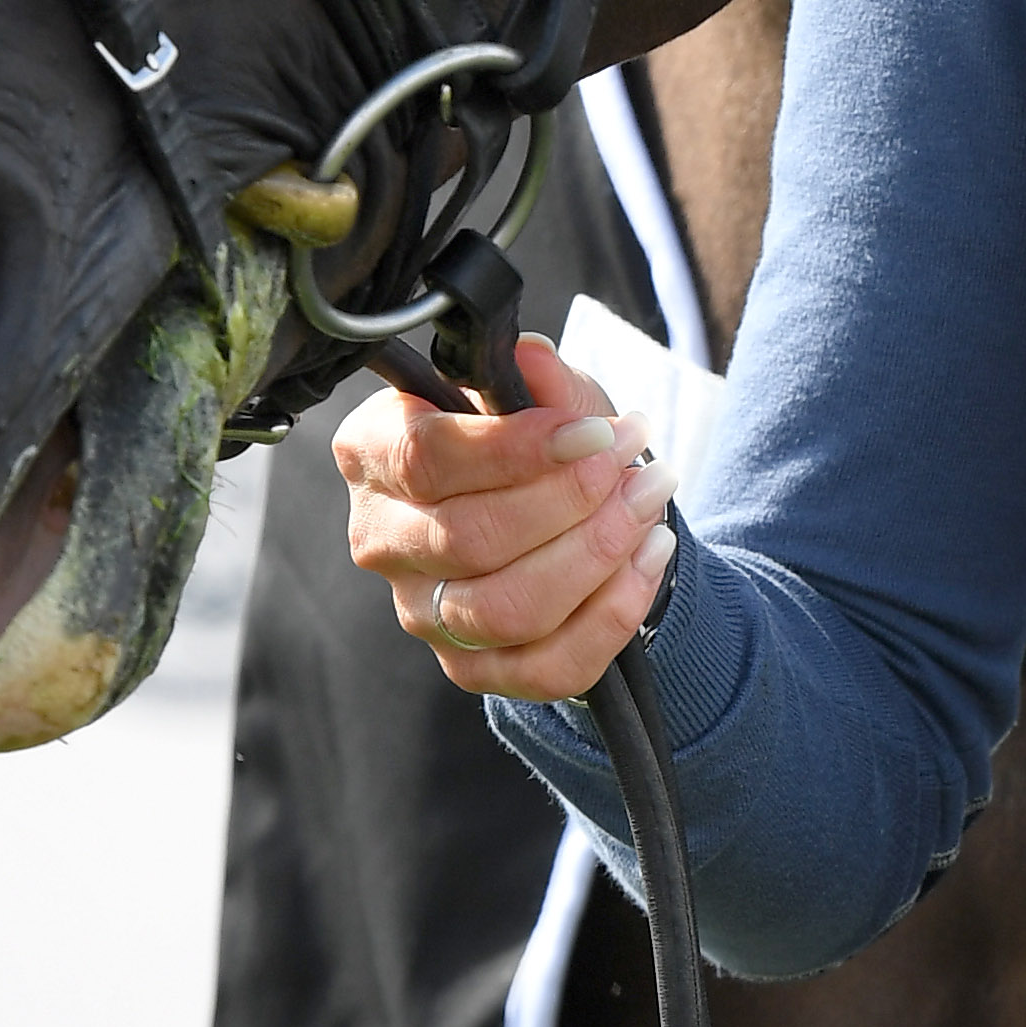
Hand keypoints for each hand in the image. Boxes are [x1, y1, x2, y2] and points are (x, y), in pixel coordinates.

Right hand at [332, 335, 674, 704]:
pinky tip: (648, 555)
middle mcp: (383, 540)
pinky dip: (614, 612)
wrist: (564, 513)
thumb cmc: (540, 445)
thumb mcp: (543, 394)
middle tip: (634, 458)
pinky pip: (549, 665)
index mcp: (375, 455)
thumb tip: (532, 357)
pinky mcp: (471, 668)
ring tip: (650, 499)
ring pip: (508, 608)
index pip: (426, 459)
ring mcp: (421, 613)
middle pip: (470, 538)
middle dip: (572, 499)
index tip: (596, 432)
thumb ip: (538, 378)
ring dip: (597, 553)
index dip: (518, 449)